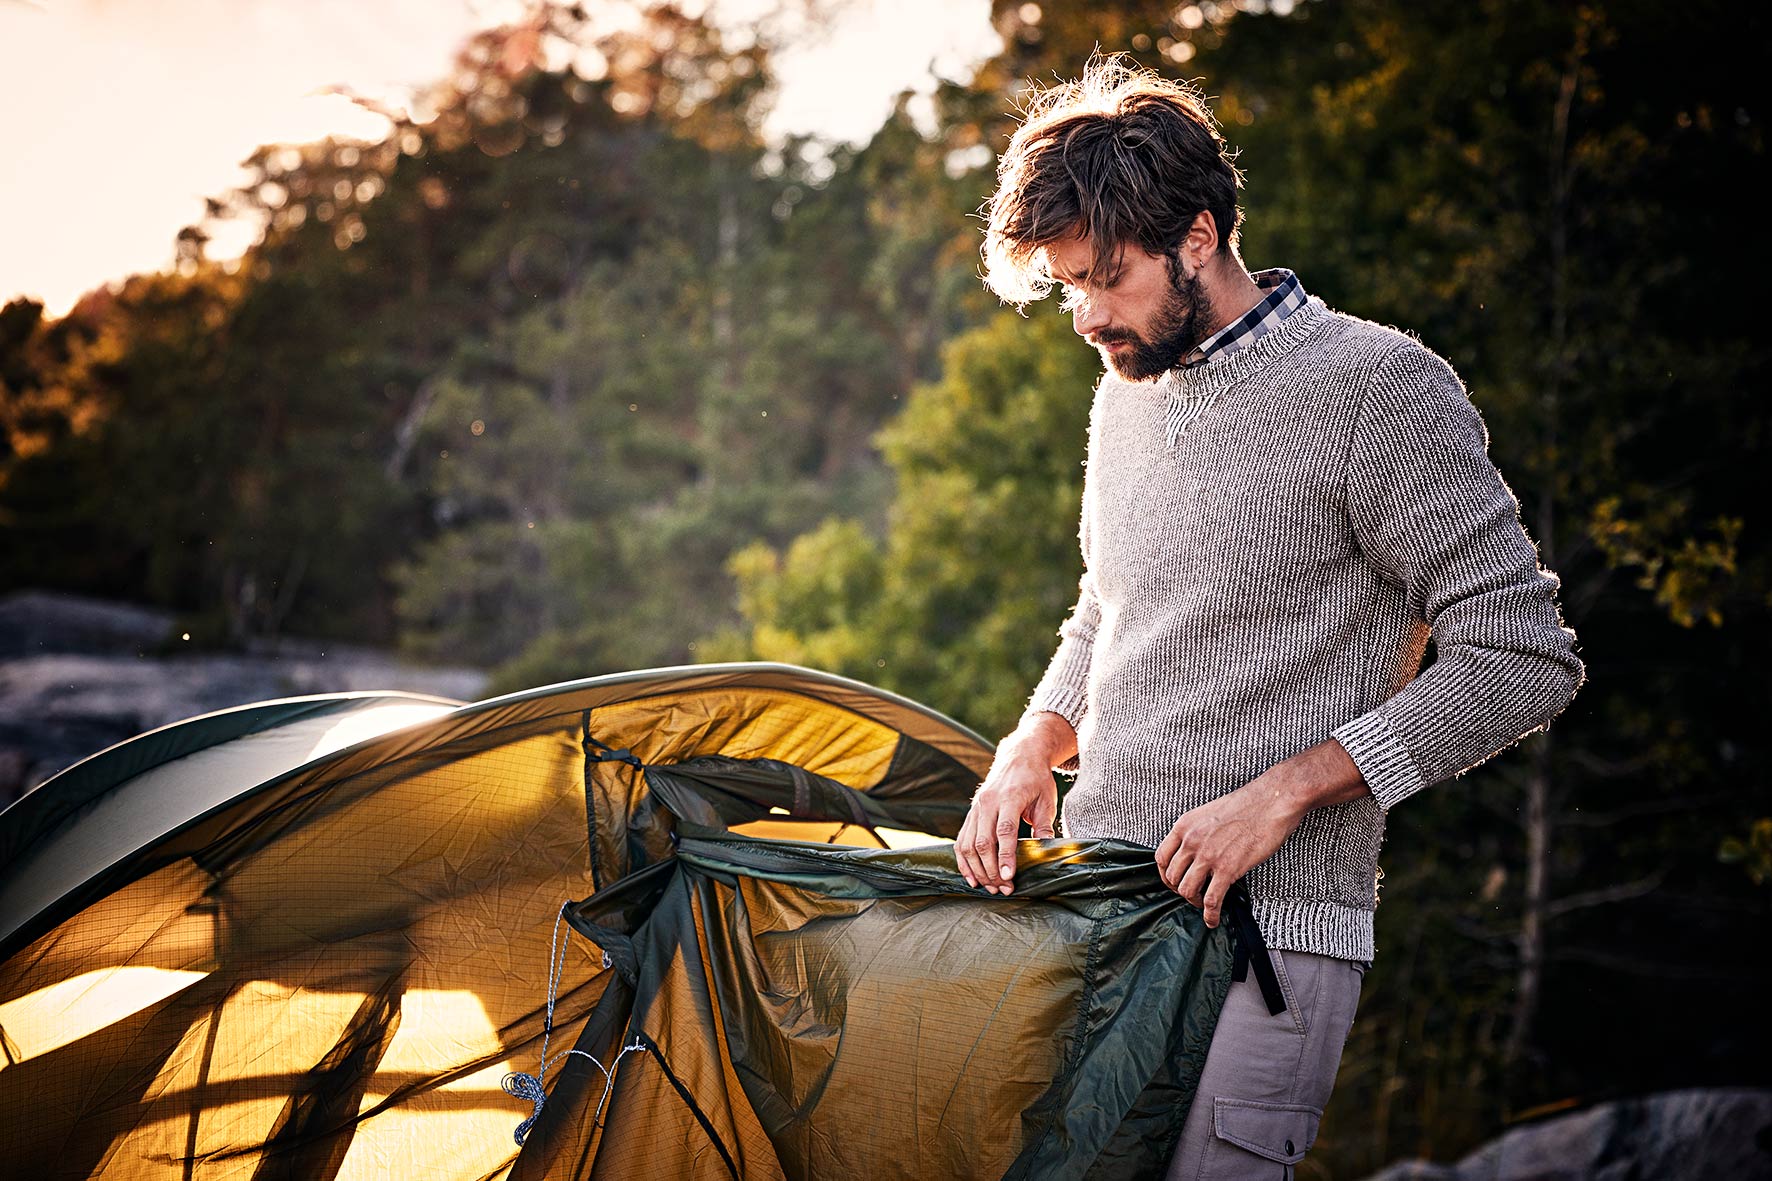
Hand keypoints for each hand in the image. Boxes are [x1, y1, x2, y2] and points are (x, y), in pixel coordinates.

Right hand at [955, 713, 1073, 894]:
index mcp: (1009, 797)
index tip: (1009, 876)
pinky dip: (964, 861)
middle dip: (991, 870)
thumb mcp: (1046, 800)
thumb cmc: (1036, 779)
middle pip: (983, 842)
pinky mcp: (971, 814)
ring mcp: (976, 808)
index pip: (1004, 831)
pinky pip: (961, 840)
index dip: (1006, 856)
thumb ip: (1044, 826)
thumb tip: (1046, 851)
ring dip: (977, 870)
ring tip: (990, 888)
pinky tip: (972, 878)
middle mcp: (988, 802)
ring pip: (969, 844)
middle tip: (1003, 889)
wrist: (1019, 756)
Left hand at [1155, 738, 1368, 925]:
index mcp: (1184, 826)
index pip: (1161, 858)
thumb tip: (1194, 853)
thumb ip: (1196, 832)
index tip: (1175, 881)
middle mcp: (1191, 841)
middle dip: (1180, 890)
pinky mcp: (1228, 869)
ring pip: (1187, 890)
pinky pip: (1211, 900)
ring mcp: (1208, 856)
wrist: (1271, 801)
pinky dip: (1210, 915)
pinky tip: (1213, 920)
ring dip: (1194, 902)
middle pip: (1172, 877)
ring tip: (1204, 904)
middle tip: (1193, 894)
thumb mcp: (1209, 813)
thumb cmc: (1246, 806)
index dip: (1166, 875)